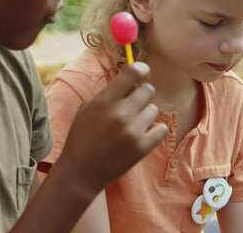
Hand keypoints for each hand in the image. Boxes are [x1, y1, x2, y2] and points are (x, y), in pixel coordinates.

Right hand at [58, 62, 167, 191]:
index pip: (132, 73)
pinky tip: (142, 134)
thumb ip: (109, 93)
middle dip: (142, 95)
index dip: (141, 69)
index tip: (144, 71)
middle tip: (133, 105)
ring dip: (146, 115)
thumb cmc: (83, 137)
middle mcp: (120, 114)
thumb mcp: (88, 109)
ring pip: (154, 109)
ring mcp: (132, 131)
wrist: (81, 172)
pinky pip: (161, 129)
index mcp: (104, 101)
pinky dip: (154, 131)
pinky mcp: (142, 147)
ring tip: (132, 125)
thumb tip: (132, 77)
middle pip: (148, 90)